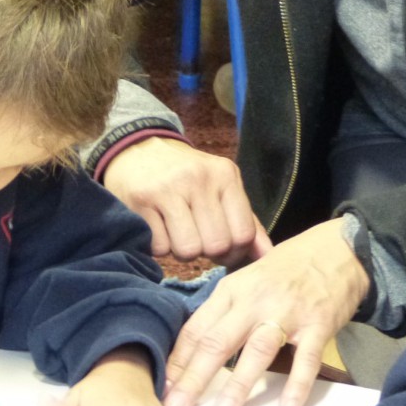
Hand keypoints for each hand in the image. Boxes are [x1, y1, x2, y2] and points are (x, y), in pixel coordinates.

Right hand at [102, 138, 269, 263]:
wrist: (138, 150)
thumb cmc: (185, 175)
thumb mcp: (221, 187)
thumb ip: (246, 221)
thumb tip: (268, 255)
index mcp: (225, 175)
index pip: (243, 234)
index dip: (234, 252)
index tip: (222, 248)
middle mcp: (198, 179)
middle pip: (216, 246)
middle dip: (206, 252)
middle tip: (197, 238)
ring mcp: (168, 189)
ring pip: (188, 251)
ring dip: (181, 251)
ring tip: (176, 231)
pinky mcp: (141, 201)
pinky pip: (159, 249)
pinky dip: (159, 247)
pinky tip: (158, 228)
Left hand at [163, 219, 369, 405]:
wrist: (337, 249)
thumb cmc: (287, 269)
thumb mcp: (248, 280)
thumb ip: (225, 311)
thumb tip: (194, 350)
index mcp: (233, 290)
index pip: (198, 328)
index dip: (179, 360)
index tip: (164, 388)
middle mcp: (255, 300)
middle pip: (219, 341)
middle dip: (195, 377)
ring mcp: (288, 313)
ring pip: (257, 351)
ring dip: (238, 385)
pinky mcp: (318, 325)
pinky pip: (306, 360)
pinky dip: (296, 387)